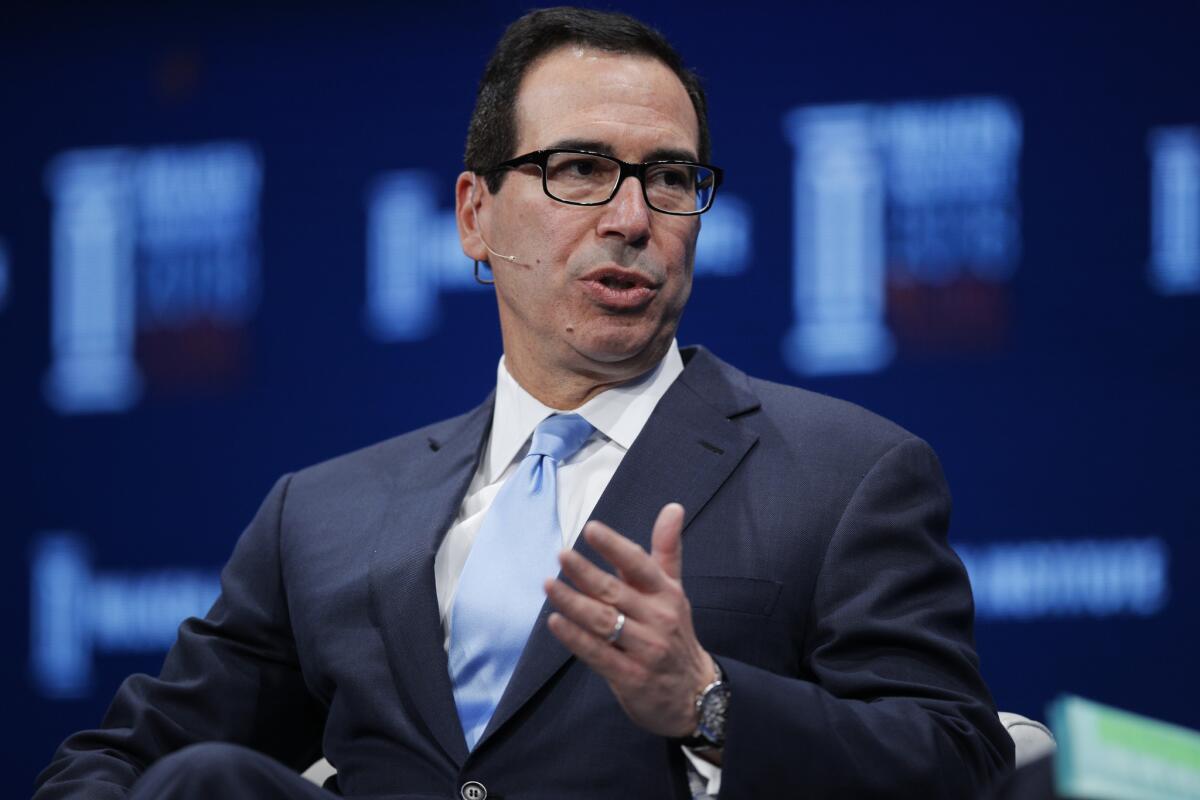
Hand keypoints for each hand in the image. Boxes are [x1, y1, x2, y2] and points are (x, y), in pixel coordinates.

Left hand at [544, 502, 715, 738]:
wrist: (695, 694)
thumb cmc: (675, 634)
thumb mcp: (674, 591)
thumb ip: (667, 550)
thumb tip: (672, 508)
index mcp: (667, 594)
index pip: (640, 565)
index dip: (615, 547)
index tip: (591, 529)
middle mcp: (658, 619)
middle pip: (615, 592)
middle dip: (586, 572)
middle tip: (561, 554)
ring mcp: (645, 649)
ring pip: (603, 621)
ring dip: (574, 602)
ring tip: (549, 584)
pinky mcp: (631, 677)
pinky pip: (597, 654)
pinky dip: (575, 638)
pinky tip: (555, 622)